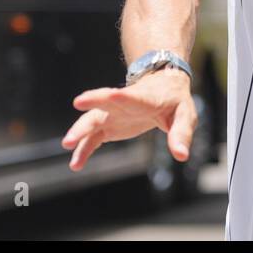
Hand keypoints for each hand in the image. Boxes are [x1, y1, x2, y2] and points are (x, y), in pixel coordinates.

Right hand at [62, 67, 195, 170]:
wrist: (161, 87)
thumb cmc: (174, 101)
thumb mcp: (185, 115)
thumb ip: (181, 134)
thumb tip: (181, 156)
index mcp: (144, 98)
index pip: (133, 97)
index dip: (123, 96)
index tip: (112, 96)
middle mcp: (123, 103)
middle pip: (104, 105)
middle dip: (92, 105)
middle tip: (78, 103)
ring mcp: (113, 114)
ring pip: (92, 121)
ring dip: (80, 132)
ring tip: (67, 144)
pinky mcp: (109, 126)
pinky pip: (93, 138)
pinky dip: (84, 149)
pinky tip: (75, 164)